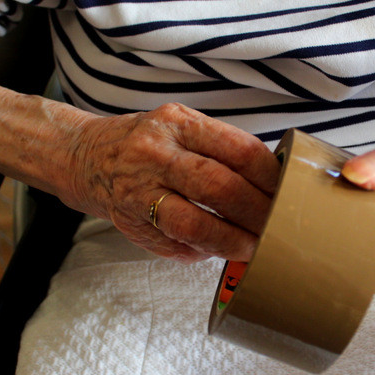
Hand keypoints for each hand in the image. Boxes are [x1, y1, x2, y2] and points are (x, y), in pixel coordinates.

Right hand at [65, 103, 280, 262]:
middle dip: (257, 212)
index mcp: (178, 123)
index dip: (270, 176)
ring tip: (254, 247)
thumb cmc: (150, 144)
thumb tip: (273, 184)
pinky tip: (216, 248)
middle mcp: (155, 153)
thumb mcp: (183, 126)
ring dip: (232, 240)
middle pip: (219, 187)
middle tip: (279, 226)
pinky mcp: (131, 224)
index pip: (237, 149)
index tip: (288, 192)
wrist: (86, 157)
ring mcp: (139, 191)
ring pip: (193, 223)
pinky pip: (174, 244)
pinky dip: (203, 251)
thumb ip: (222, 149)